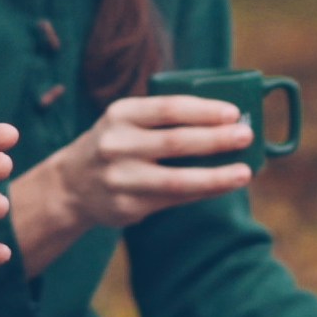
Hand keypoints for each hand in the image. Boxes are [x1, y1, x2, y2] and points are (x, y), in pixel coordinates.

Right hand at [7, 95, 258, 273]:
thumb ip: (165, 119)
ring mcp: (121, 179)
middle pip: (176, 142)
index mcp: (121, 114)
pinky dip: (203, 192)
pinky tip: (224, 186)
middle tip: (246, 136)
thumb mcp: (127, 121)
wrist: (71, 185)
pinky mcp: (127, 207)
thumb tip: (226, 122)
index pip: (169, 108)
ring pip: (178, 179)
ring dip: (216, 176)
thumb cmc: (116, 144)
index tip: (233, 112)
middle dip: (216, 139)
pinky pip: (174, 199)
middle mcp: (117, 145)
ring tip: (245, 173)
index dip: (204, 110)